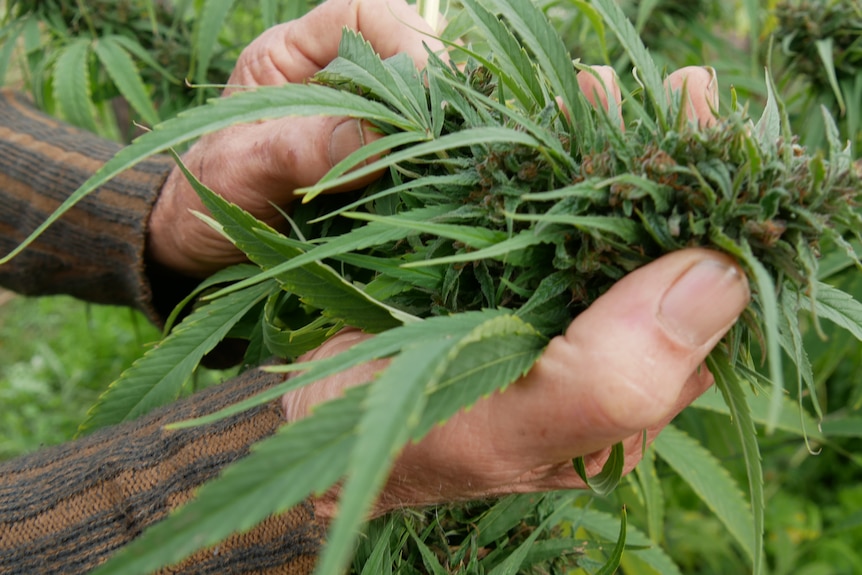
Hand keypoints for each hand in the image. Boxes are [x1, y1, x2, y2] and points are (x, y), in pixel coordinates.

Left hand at [146, 0, 443, 276]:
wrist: (198, 248)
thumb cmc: (204, 200)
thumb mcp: (244, 171)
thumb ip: (302, 150)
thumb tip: (376, 139)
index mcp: (290, 58)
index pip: (362, 13)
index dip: (403, 36)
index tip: (426, 86)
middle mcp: (328, 81)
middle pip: (403, 55)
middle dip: (431, 86)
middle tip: (448, 130)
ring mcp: (353, 124)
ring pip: (416, 104)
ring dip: (437, 128)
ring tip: (448, 160)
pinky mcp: (370, 166)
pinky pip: (413, 150)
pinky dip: (430, 162)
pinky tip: (438, 184)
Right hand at [281, 66, 731, 518]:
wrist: (304, 425)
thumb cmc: (401, 441)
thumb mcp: (508, 427)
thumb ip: (616, 378)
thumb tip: (723, 276)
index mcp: (624, 409)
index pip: (700, 317)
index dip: (718, 229)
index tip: (714, 144)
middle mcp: (597, 362)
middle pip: (655, 258)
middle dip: (669, 171)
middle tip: (680, 90)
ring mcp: (547, 316)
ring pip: (600, 228)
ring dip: (613, 151)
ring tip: (612, 87)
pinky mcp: (500, 282)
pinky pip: (543, 217)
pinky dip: (554, 160)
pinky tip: (557, 114)